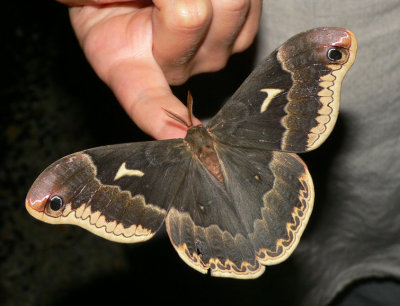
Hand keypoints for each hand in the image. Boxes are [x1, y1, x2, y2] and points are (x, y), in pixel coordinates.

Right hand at [58, 0, 261, 138]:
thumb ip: (105, 3)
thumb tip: (173, 13)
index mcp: (127, 66)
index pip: (144, 100)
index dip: (160, 117)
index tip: (180, 135)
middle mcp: (175, 70)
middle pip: (192, 18)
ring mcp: (210, 57)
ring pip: (228, 7)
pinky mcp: (239, 38)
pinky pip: (246, 5)